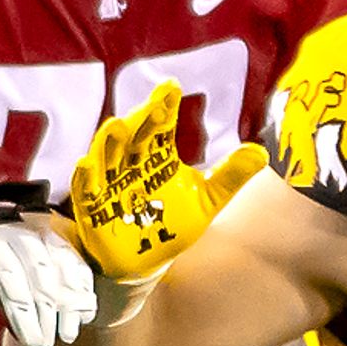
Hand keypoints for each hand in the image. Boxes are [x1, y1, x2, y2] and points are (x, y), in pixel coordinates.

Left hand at [0, 181, 92, 345]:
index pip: (11, 281)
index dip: (25, 316)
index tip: (32, 343)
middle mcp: (19, 237)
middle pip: (42, 279)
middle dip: (47, 316)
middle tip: (47, 344)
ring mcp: (43, 238)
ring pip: (65, 272)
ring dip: (70, 307)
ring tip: (68, 334)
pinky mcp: (60, 242)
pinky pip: (79, 266)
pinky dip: (84, 292)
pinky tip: (83, 316)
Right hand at [61, 80, 262, 284]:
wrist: (145, 260)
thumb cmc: (171, 223)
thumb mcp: (208, 201)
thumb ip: (231, 176)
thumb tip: (262, 151)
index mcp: (157, 156)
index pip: (160, 126)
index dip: (164, 105)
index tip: (172, 85)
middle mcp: (131, 163)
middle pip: (134, 136)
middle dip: (142, 120)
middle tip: (155, 105)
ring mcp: (109, 182)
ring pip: (105, 156)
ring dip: (109, 141)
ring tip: (118, 125)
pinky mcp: (92, 206)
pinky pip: (84, 189)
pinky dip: (85, 177)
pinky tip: (85, 165)